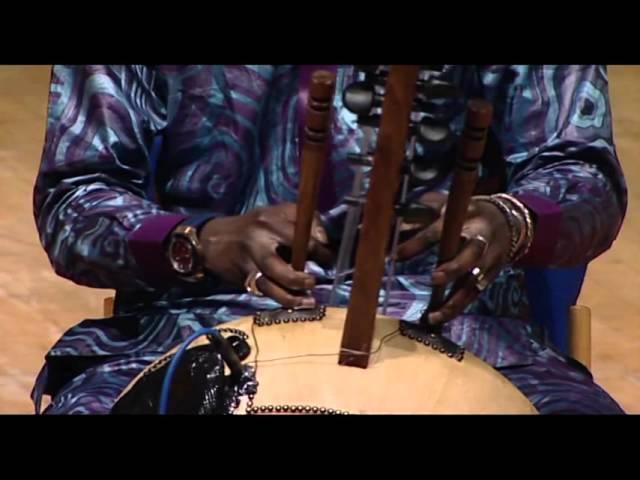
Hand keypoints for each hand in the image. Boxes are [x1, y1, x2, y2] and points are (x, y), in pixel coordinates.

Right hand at [199, 203, 331, 308]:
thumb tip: (325, 240)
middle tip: (314, 282)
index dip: (319, 250)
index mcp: (270, 221)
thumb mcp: (277, 213)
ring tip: (309, 300)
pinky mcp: (244, 278)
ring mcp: (249, 262)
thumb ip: (303, 220)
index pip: (300, 235)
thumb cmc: (254, 225)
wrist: (214, 239)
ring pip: (270, 284)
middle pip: (279, 264)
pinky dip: (281, 299)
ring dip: (291, 295)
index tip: (329, 259)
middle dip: (299, 278)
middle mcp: (258, 242)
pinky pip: (265, 292)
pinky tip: (296, 303)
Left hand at [396, 193, 511, 325]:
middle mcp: (479, 240)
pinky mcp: (491, 276)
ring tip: (433, 316)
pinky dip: (457, 308)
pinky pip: (474, 295)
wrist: (506, 221)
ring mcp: (488, 261)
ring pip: (473, 283)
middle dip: (453, 268)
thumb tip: (391, 225)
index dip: (417, 243)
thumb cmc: (465, 212)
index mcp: (464, 218)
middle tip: (434, 279)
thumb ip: (419, 214)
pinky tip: (439, 318)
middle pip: (469, 256)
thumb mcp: (445, 204)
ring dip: (454, 301)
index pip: (438, 231)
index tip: (395, 255)